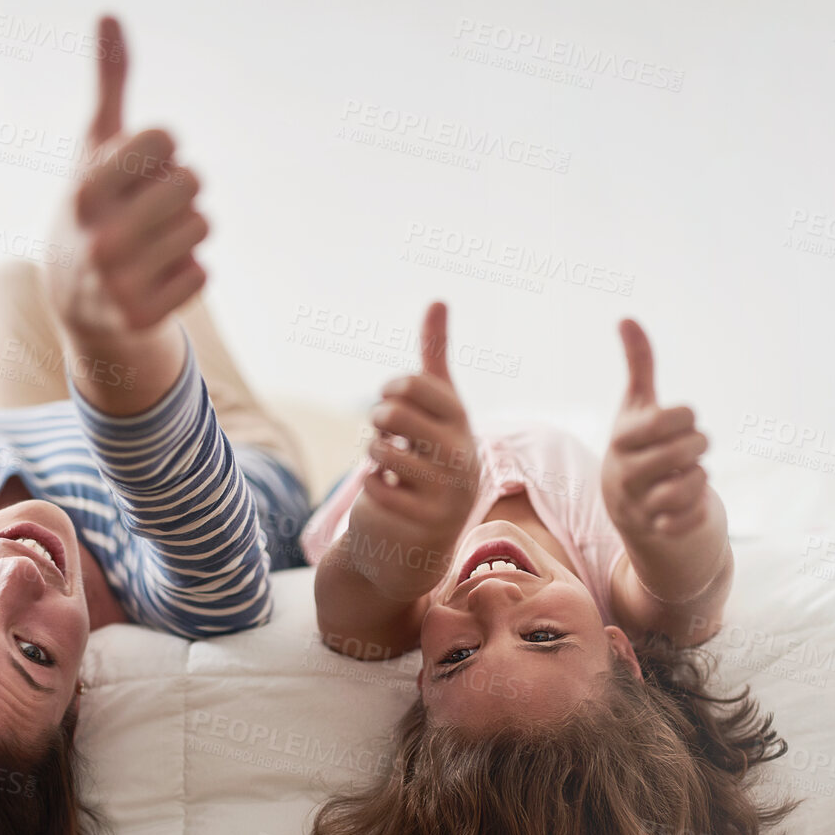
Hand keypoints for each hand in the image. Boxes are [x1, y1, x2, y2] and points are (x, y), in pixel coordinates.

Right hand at [47, 16, 206, 345]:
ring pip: (202, 228)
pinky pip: (202, 274)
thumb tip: (109, 14)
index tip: (137, 170)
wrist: (75, 302)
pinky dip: (185, 275)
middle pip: (193, 183)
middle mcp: (98, 237)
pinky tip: (151, 278)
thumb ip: (110, 83)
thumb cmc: (96, 206)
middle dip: (178, 192)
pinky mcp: (141, 318)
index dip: (161, 151)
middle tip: (145, 210)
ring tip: (146, 244)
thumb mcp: (96, 147)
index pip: (165, 139)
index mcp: (84, 188)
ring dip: (184, 233)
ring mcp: (119, 283)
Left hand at [349, 302, 480, 592]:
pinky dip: (371, 485)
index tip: (390, 400)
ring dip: (373, 455)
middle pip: (395, 415)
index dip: (391, 389)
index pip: (417, 385)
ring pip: (383, 451)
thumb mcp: (430, 409)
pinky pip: (378, 487)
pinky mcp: (426, 521)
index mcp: (461, 423)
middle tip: (386, 435)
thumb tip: (439, 300)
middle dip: (378, 421)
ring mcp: (448, 491)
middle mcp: (462, 455)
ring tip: (386, 464)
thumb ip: (434, 357)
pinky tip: (384, 489)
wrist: (418, 535)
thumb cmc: (423, 460)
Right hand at [602, 319, 710, 536]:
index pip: (669, 418)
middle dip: (697, 447)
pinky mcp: (656, 534)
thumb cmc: (641, 451)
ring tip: (689, 477)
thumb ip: (638, 366)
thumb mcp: (638, 410)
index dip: (686, 418)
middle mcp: (624, 474)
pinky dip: (696, 511)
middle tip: (688, 452)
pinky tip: (688, 505)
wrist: (634, 515)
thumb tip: (626, 318)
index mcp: (621, 439)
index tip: (680, 425)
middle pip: (686, 448)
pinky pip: (689, 520)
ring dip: (699, 479)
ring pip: (689, 485)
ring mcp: (639, 507)